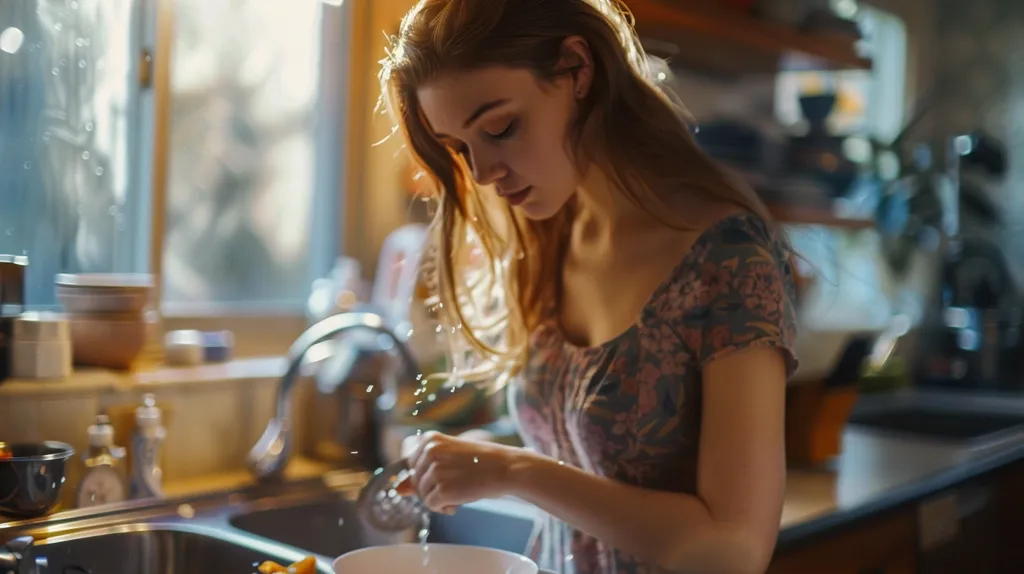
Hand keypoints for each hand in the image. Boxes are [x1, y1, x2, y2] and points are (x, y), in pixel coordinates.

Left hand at [396, 431, 524, 512]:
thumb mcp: (449, 460)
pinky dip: (444, 508)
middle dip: (431, 488)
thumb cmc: (480, 463)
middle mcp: (429, 451)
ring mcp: (435, 470)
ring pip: (422, 495)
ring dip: (439, 498)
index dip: (425, 474)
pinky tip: (459, 501)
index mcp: (429, 439)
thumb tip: (397, 488)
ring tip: (460, 490)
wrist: (506, 468)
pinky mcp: (442, 489)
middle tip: (455, 482)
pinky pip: (431, 506)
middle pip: (415, 481)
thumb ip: (421, 472)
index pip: (409, 464)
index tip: (443, 473)